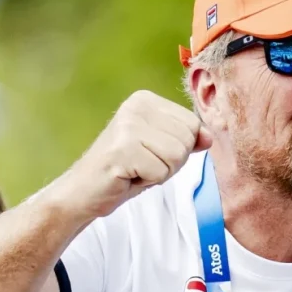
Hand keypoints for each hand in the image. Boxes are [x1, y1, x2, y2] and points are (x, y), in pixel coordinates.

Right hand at [56, 90, 211, 219]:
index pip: (192, 124)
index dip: (178, 149)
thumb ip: (185, 140)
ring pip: (177, 155)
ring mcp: (128, 126)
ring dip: (160, 172)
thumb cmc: (123, 172)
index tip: (149, 154)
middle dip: (171, 162)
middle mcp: (136, 106)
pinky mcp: (123, 149)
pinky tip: (127, 176)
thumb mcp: (159, 151)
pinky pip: (161, 171)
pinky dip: (148, 181)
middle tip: (142, 164)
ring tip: (135, 169)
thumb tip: (209, 136)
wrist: (82, 192)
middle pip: (187, 138)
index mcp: (145, 100)